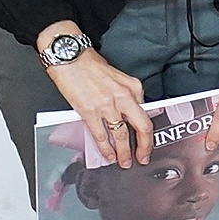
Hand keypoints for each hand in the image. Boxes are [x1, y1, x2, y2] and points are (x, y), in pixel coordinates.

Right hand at [38, 21, 152, 163]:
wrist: (69, 57)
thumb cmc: (89, 65)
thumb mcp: (118, 77)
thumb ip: (127, 95)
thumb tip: (130, 114)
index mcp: (133, 87)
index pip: (147, 114)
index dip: (148, 132)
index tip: (148, 142)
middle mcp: (123, 96)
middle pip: (142, 127)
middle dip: (145, 146)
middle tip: (143, 158)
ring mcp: (107, 105)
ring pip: (122, 134)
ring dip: (124, 152)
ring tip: (124, 162)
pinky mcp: (89, 111)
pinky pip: (100, 135)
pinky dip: (106, 148)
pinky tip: (108, 155)